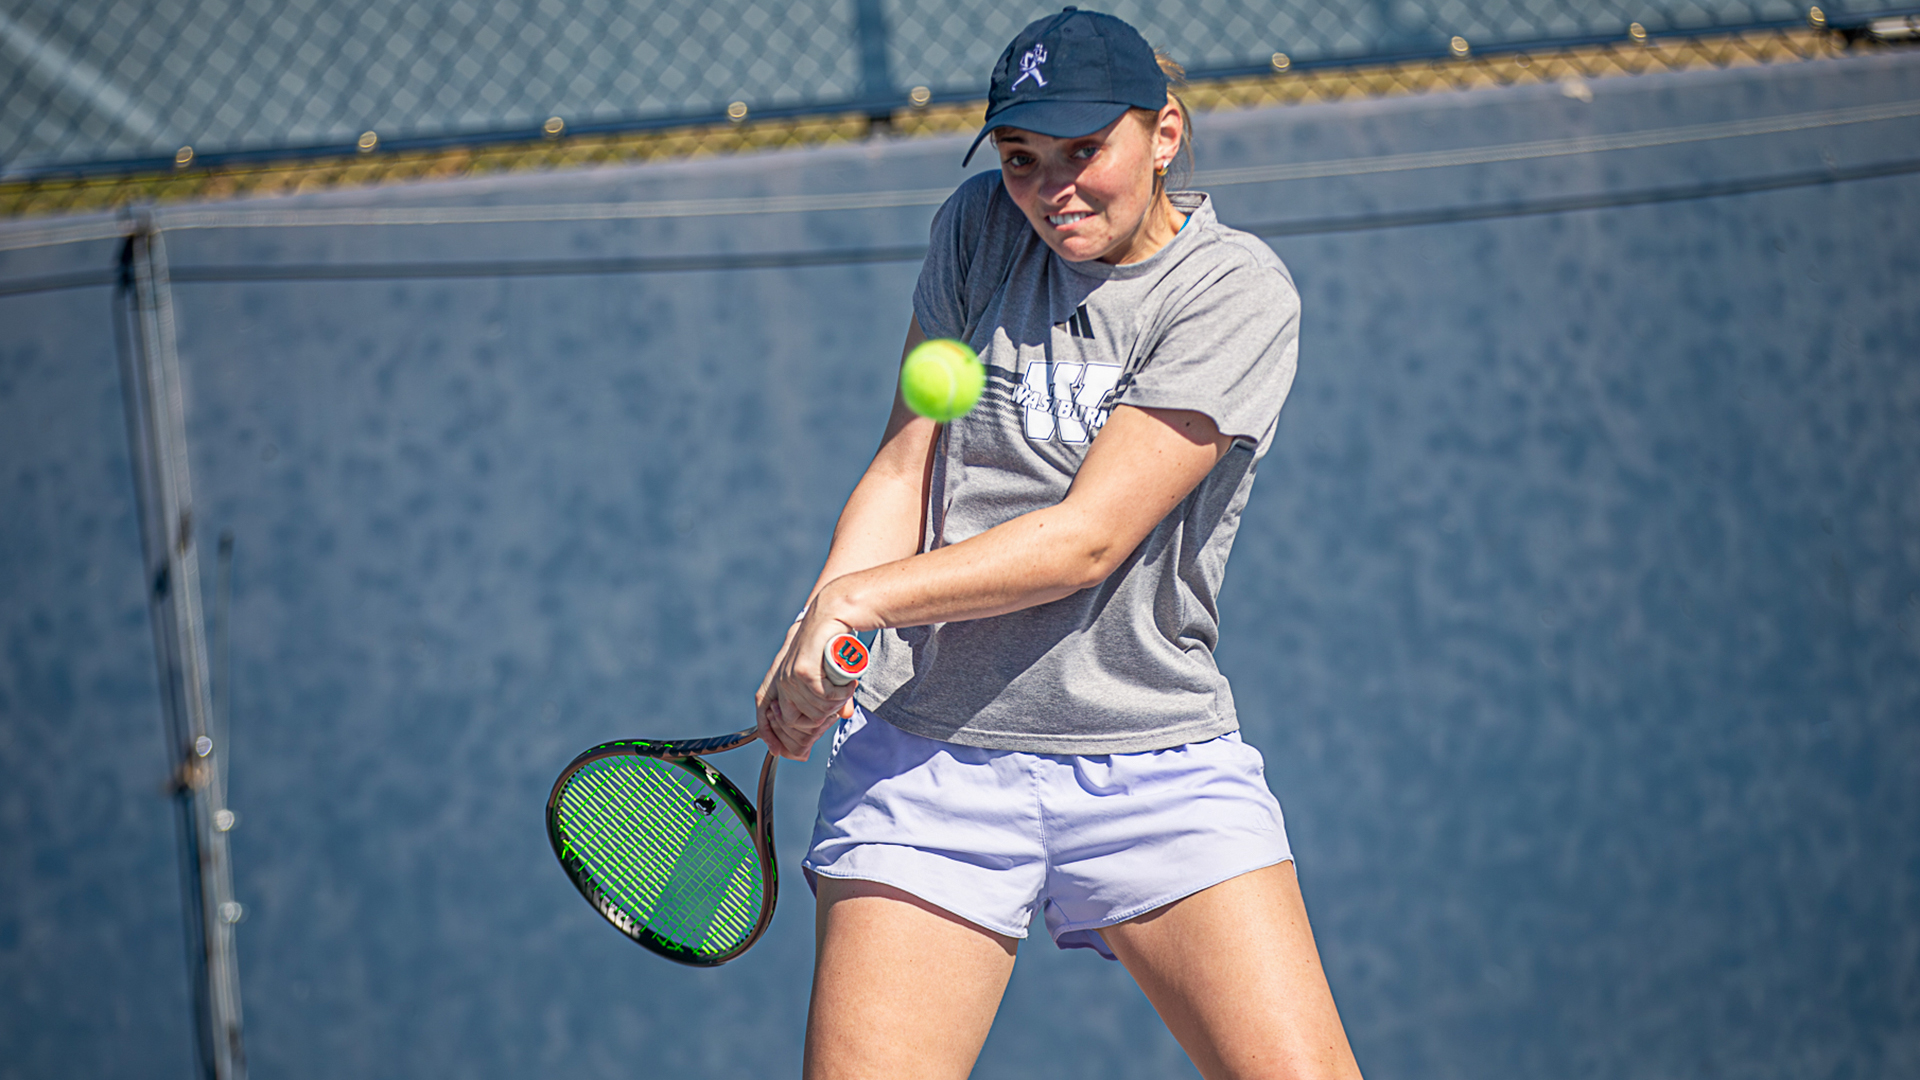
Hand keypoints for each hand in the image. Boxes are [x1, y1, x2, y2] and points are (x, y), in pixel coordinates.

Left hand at [755, 602, 857, 759]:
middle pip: (795, 724)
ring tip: (846, 684)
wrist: (834, 611)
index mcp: (779, 680)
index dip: (771, 736)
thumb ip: (833, 695)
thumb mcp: (829, 673)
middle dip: (820, 722)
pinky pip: (822, 701)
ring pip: (814, 714)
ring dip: (835, 704)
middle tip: (839, 701)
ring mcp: (789, 677)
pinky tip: (846, 682)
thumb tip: (843, 716)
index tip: (782, 752)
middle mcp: (780, 680)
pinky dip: (838, 695)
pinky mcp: (802, 672)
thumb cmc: (833, 641)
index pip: (765, 716)